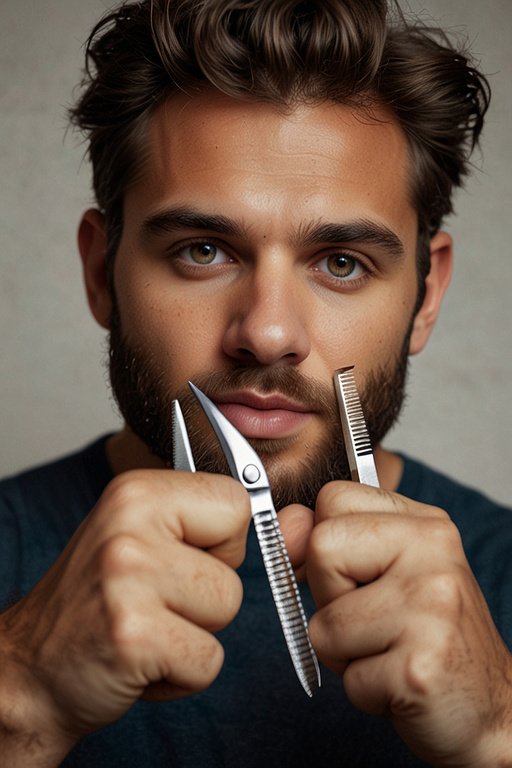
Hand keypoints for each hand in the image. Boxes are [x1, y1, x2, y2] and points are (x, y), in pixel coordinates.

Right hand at [0, 470, 249, 763]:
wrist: (32, 667)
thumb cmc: (98, 600)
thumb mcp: (145, 537)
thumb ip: (213, 524)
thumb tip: (297, 521)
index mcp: (138, 491)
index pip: (235, 500)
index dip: (222, 541)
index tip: (182, 558)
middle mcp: (131, 524)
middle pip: (236, 563)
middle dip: (208, 594)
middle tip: (155, 600)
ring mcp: (129, 578)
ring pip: (227, 610)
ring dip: (195, 634)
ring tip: (148, 628)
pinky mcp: (133, 636)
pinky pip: (208, 661)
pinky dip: (182, 674)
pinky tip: (140, 661)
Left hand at [284, 482, 511, 766]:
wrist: (489, 707)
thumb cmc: (427, 637)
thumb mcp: (381, 572)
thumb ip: (332, 539)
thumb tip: (285, 524)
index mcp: (424, 523)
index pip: (332, 497)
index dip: (321, 542)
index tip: (349, 574)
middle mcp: (434, 552)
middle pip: (321, 548)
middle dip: (330, 599)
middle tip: (375, 621)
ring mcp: (432, 607)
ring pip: (324, 625)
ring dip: (345, 653)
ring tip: (389, 653)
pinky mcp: (421, 666)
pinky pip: (348, 677)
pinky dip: (364, 691)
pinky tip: (400, 683)